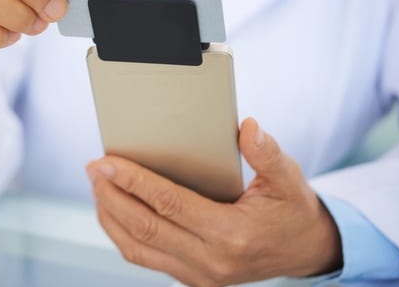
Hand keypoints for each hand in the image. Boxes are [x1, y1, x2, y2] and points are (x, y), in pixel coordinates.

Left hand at [86, 118, 342, 286]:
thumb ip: (268, 153)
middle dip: (112, 196)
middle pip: (144, 227)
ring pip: (137, 248)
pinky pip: (146, 258)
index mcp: (232, 234)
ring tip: (97, 186)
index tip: (107, 162)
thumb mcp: (289, 179)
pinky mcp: (191, 279)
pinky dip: (123, 234)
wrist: (305, 251)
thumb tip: (248, 127)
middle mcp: (211, 261)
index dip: (134, 182)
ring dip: (110, 216)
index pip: (169, 205)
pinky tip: (113, 211)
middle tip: (93, 169)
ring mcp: (199, 276)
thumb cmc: (292, 210)